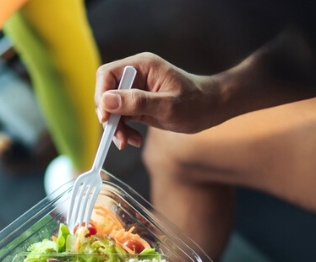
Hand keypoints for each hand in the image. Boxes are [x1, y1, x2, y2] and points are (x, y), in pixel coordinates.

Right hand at [95, 53, 222, 148]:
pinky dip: (124, 130)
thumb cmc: (196, 103)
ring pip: (112, 108)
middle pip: (107, 93)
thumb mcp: (167, 106)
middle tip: (118, 136)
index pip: (107, 75)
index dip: (102, 96)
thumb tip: (106, 102)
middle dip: (109, 117)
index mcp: (142, 66)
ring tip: (128, 142)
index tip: (106, 118)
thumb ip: (137, 102)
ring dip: (116, 127)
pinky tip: (135, 140)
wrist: (213, 108)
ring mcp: (137, 90)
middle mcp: (136, 75)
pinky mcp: (139, 104)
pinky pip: (122, 117)